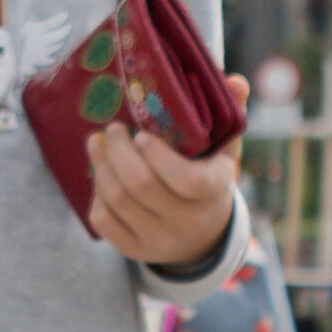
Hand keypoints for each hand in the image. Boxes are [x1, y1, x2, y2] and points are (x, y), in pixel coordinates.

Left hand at [83, 120, 235, 269]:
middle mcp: (187, 221)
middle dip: (118, 152)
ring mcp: (160, 240)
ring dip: (101, 167)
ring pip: (118, 202)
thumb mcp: (224, 148)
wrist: (202, 235)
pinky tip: (101, 176)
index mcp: (213, 191)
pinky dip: (96, 194)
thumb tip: (235, 81)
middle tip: (112, 129)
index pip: (186, 180)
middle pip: (142, 186)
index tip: (141, 134)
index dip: (158, 155)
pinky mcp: (135, 250)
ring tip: (97, 143)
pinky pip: (104, 222)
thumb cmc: (208, 178)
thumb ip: (230, 113)